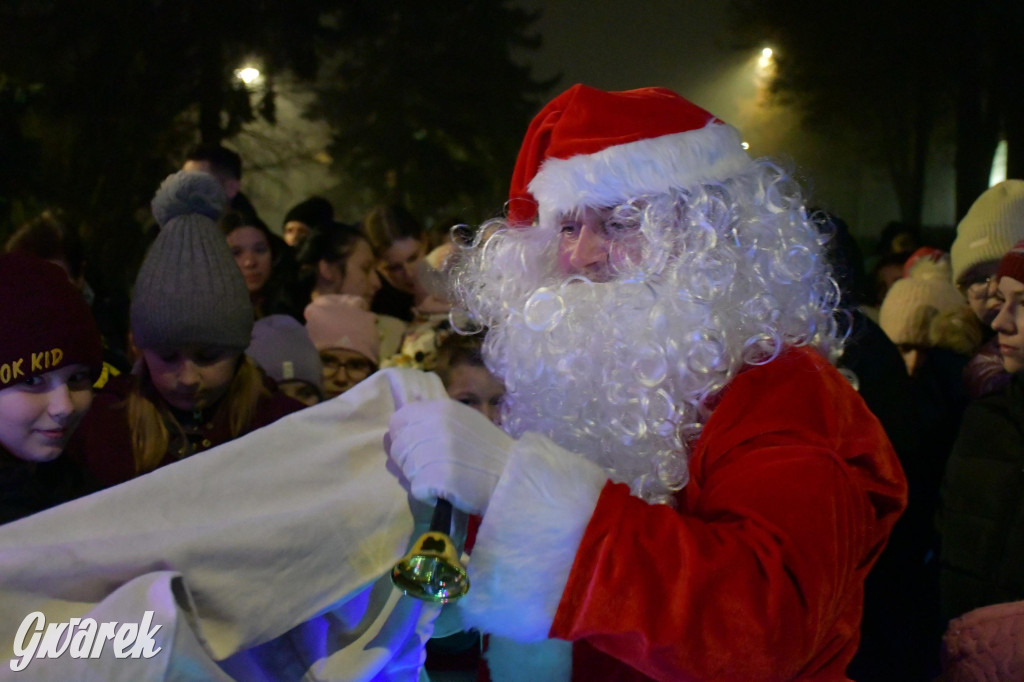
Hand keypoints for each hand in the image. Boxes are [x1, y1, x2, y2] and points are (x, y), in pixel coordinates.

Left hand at [388, 399, 514, 514]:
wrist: (514, 475)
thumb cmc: (491, 450)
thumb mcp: (464, 420)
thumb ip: (433, 420)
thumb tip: (400, 430)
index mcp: (440, 409)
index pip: (398, 420)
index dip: (402, 436)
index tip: (415, 448)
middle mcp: (433, 426)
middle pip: (398, 447)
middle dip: (408, 461)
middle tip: (430, 470)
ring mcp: (432, 452)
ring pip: (404, 469)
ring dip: (417, 478)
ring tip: (440, 480)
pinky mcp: (434, 478)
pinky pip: (415, 489)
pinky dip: (426, 495)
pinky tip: (444, 492)